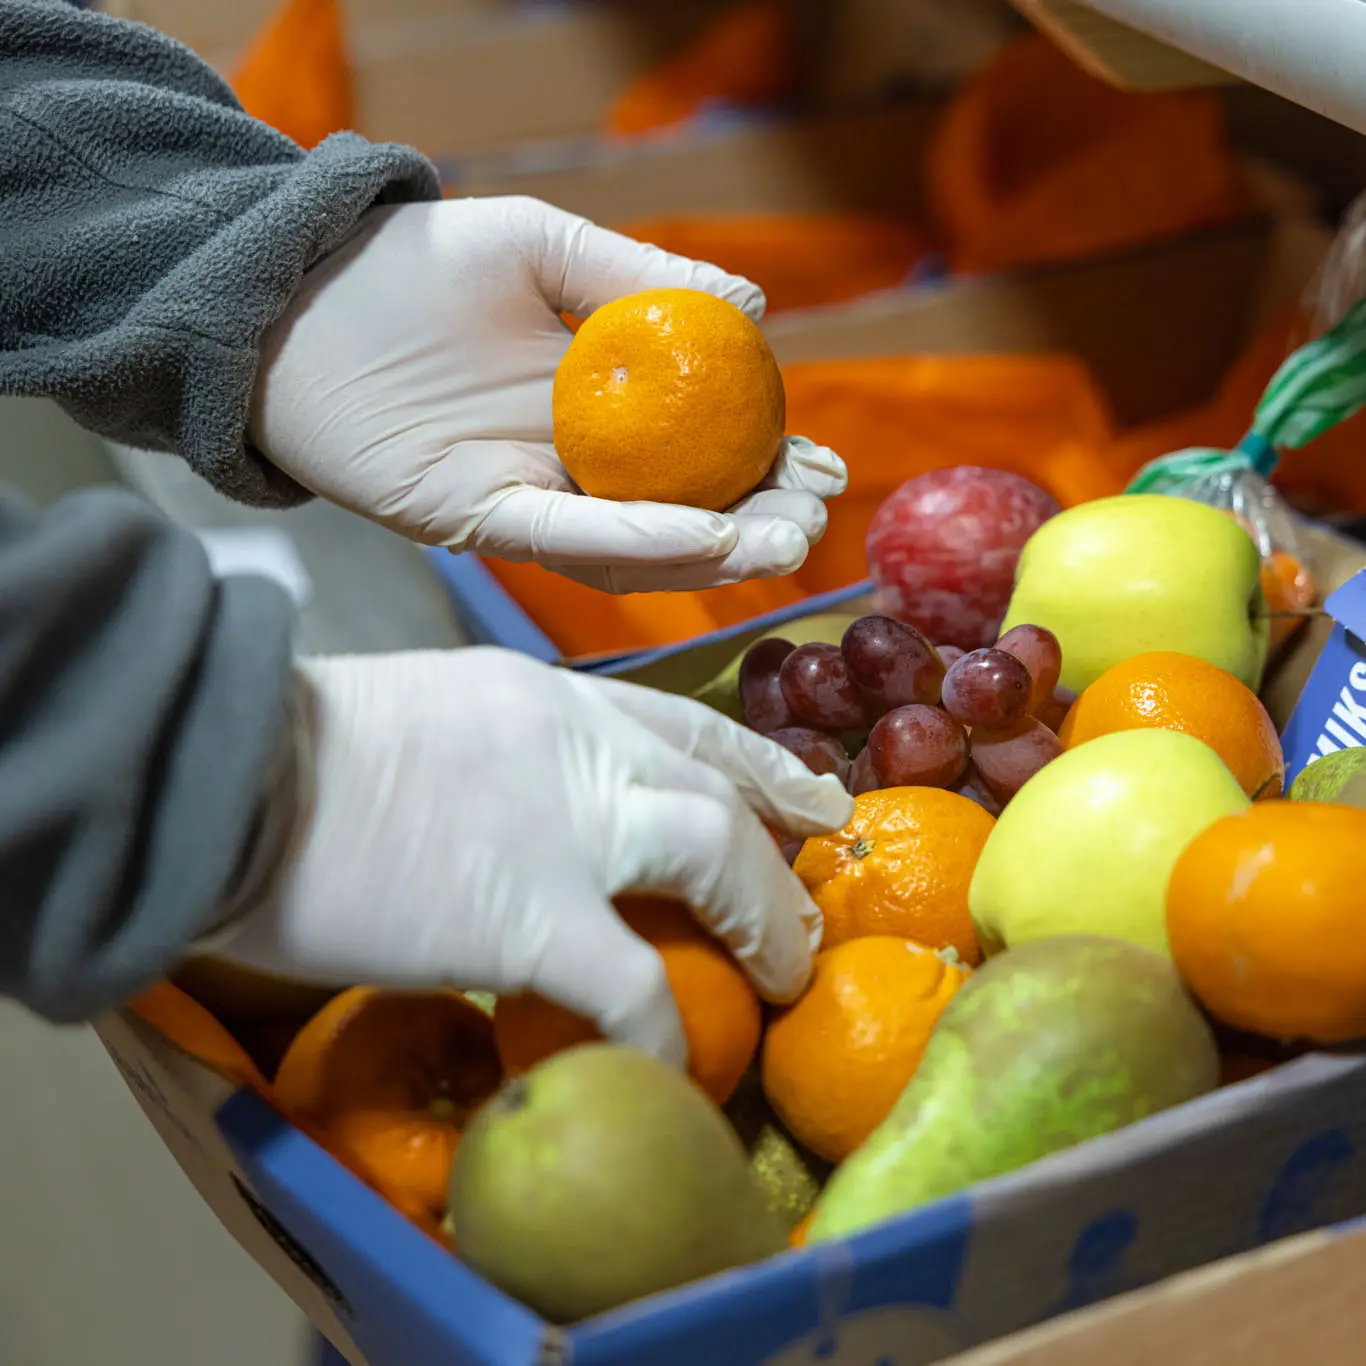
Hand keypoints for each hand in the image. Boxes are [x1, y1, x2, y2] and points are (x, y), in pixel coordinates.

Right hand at [218, 649, 852, 1062]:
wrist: (221, 769)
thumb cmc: (294, 752)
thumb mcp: (426, 717)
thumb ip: (501, 754)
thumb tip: (525, 812)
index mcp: (549, 696)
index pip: (684, 722)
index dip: (758, 763)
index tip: (802, 797)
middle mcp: (579, 744)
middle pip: (721, 787)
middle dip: (782, 846)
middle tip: (808, 898)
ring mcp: (564, 826)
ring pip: (717, 858)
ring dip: (765, 922)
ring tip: (783, 974)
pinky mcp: (527, 915)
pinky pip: (632, 986)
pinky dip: (662, 1032)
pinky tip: (673, 1066)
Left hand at [250, 196, 845, 592]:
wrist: (297, 291)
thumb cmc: (417, 264)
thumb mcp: (543, 246)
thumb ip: (639, 276)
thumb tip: (752, 297)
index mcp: (599, 406)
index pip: (703, 450)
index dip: (769, 465)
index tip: (827, 467)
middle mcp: (574, 466)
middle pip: (684, 513)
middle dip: (758, 526)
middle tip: (811, 521)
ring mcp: (531, 499)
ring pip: (637, 547)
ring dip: (715, 551)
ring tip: (779, 541)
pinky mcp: (478, 521)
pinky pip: (569, 540)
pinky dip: (637, 544)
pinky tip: (704, 538)